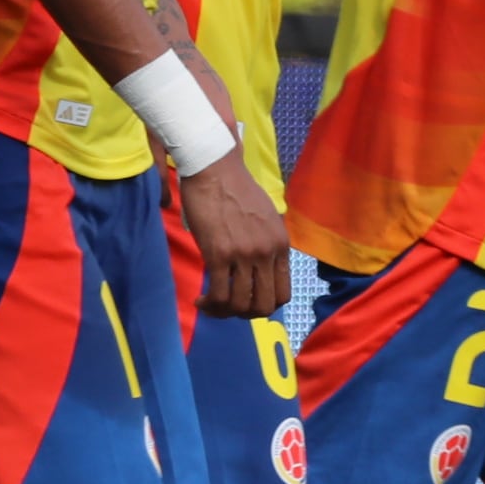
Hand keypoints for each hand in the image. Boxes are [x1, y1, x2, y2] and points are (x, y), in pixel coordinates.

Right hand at [177, 146, 292, 319]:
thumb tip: (256, 266)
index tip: (246, 301)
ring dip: (225, 313)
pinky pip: (219, 295)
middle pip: (265, 305)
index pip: (283, 294)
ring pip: (242, 305)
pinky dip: (210, 305)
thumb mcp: (264, 217)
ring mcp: (244, 254)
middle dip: (246, 314)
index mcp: (281, 245)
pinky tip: (201, 300)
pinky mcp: (219, 254)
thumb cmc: (234, 188)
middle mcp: (267, 252)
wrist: (214, 168)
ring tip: (210, 305)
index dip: (264, 305)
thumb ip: (265, 243)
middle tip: (228, 308)